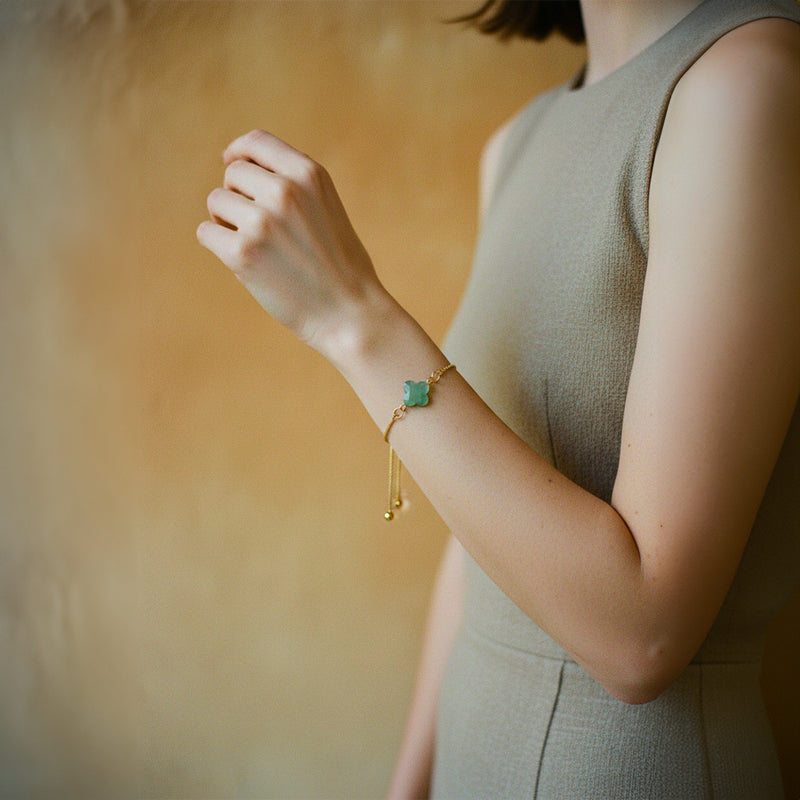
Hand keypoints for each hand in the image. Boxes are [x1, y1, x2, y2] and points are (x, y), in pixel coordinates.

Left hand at [197, 130, 384, 359]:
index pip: (256, 142)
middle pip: (232, 174)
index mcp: (309, 174)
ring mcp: (262, 221)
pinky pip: (206, 233)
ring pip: (216, 202)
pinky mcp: (243, 252)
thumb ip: (293, 183)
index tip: (231, 164)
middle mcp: (285, 190)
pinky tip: (244, 262)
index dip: (238, 152)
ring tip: (255, 246)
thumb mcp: (326, 207)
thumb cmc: (339, 265)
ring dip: (226, 222)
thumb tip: (237, 165)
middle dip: (237, 196)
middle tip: (258, 228)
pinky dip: (218, 246)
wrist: (350, 313)